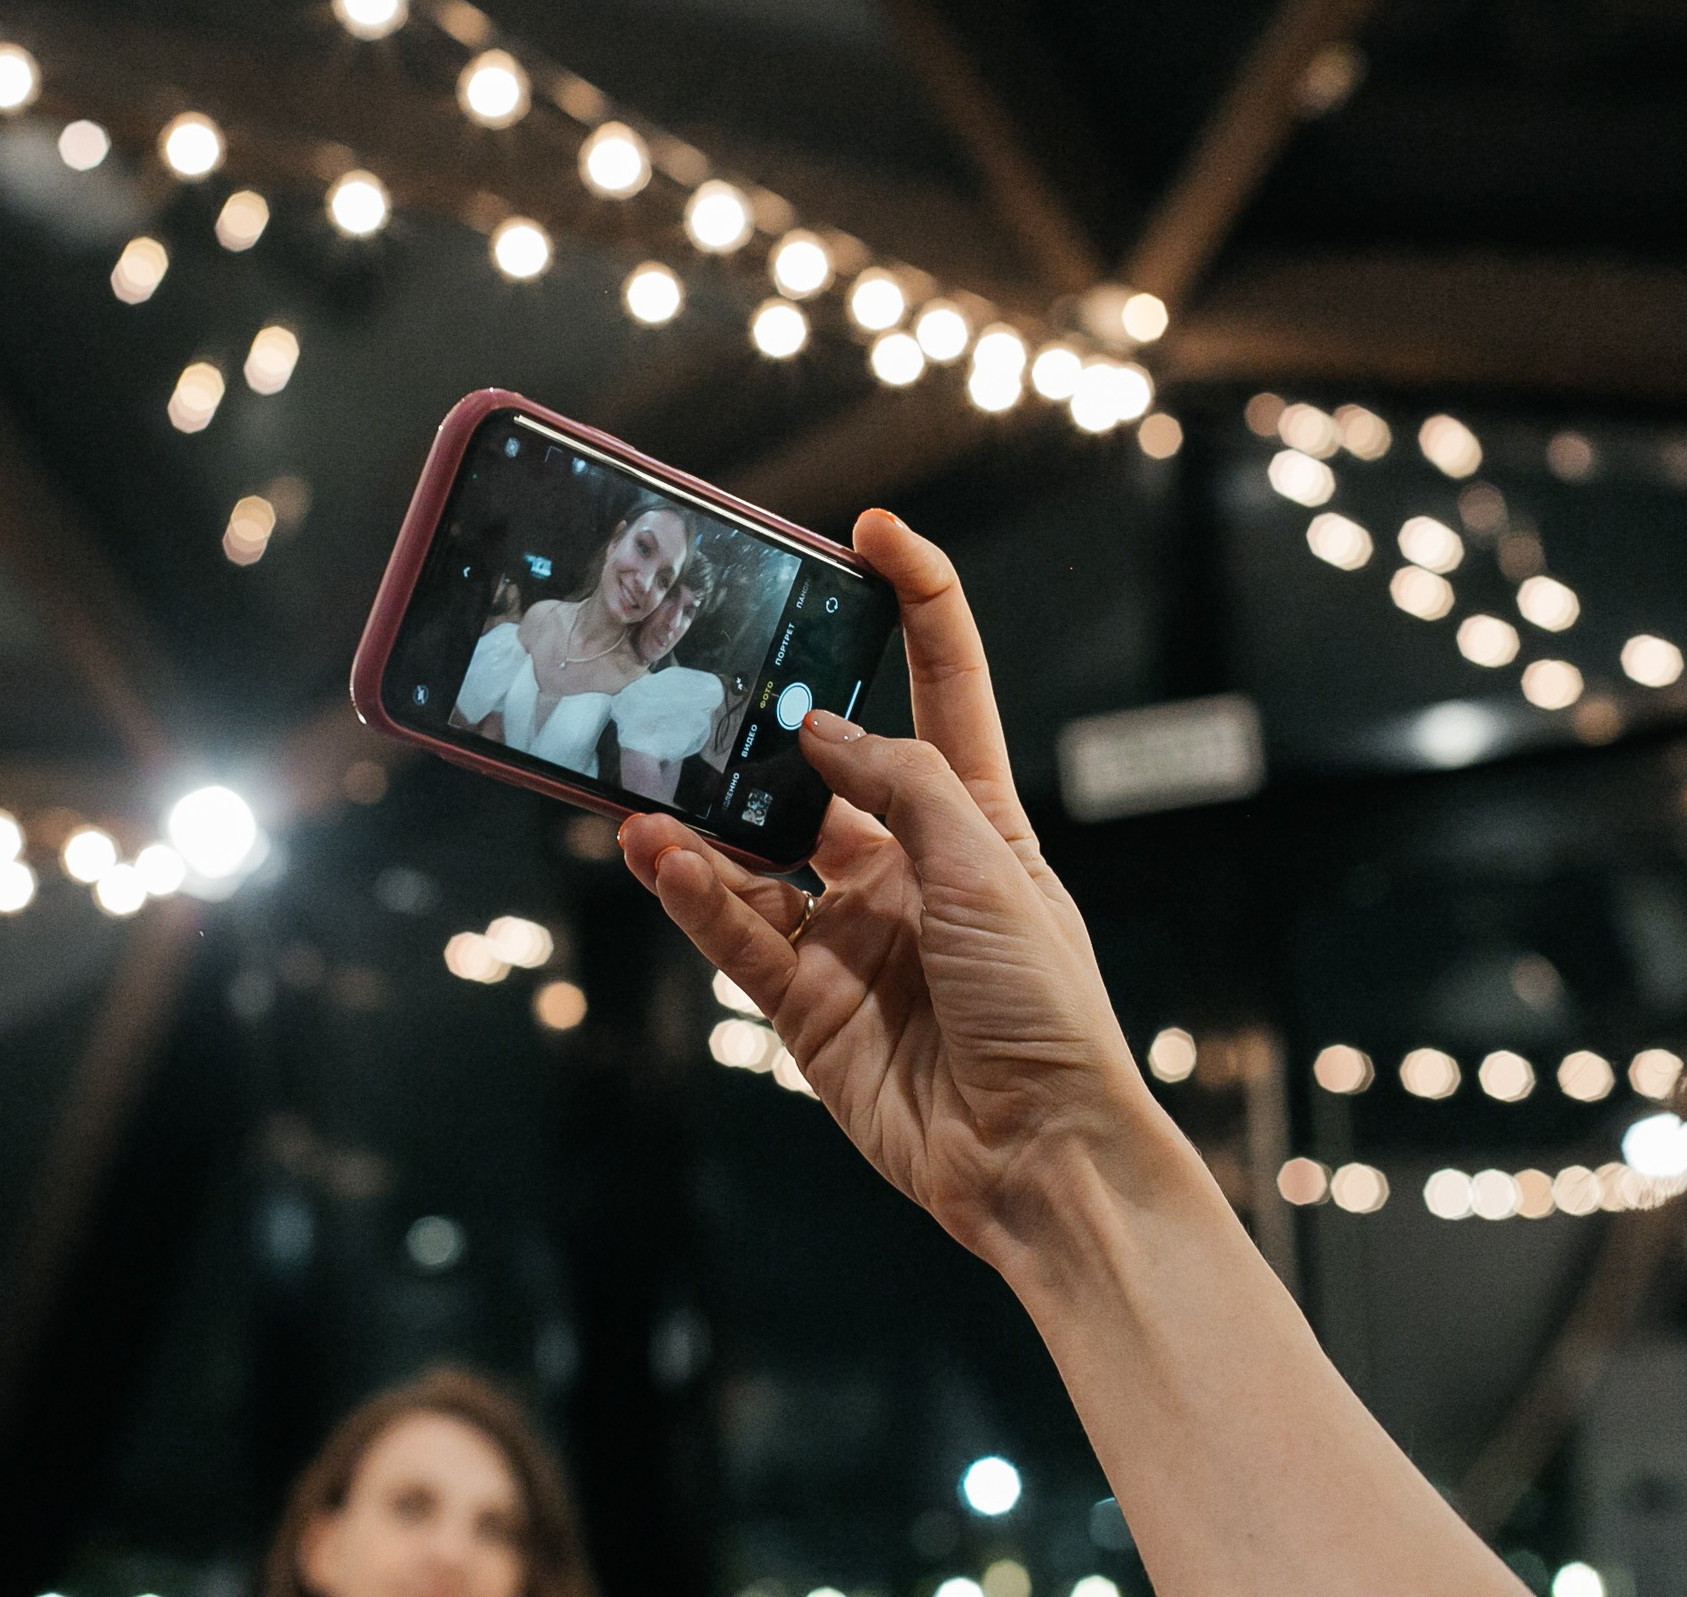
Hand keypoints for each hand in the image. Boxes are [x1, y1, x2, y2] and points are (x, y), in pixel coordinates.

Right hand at [617, 510, 1165, 1264]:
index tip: (871, 533)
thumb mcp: (987, 867)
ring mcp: (852, 933)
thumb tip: (821, 728)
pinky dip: (700, 898)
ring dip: (702, 827)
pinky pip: (740, 933)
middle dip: (763, 731)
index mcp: (976, 820)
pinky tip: (667, 862)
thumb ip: (900, 785)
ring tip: (643, 796)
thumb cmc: (1043, 1006)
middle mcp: (907, 867)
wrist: (1036, 1154)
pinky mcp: (807, 1003)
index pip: (943, 685)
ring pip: (759, 856)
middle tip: (700, 685)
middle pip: (823, 772)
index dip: (915, 603)